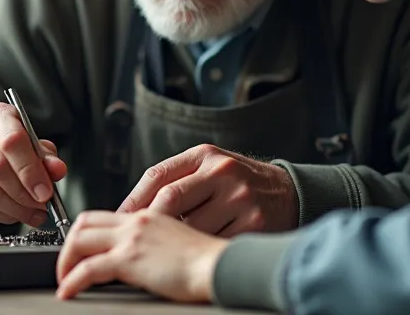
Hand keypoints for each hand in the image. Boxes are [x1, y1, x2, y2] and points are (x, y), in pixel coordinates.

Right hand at [0, 102, 67, 225]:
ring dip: (14, 209)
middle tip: (42, 206)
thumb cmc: (11, 143)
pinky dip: (0, 215)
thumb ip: (47, 157)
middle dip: (24, 194)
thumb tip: (58, 171)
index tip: (45, 192)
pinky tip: (14, 214)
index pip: (12, 141)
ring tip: (33, 214)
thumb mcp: (32, 142)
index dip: (30, 170)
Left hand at [55, 209, 227, 301]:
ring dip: (65, 262)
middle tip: (66, 264)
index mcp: (149, 214)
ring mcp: (132, 236)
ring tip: (64, 280)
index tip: (81, 251)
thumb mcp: (180, 239)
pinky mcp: (130, 258)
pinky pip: (88, 268)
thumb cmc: (209, 259)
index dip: (87, 233)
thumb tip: (142, 257)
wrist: (221, 265)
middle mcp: (137, 220)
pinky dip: (72, 280)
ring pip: (80, 240)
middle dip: (68, 243)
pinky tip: (69, 291)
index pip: (105, 215)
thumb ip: (157, 240)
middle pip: (86, 221)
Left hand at [118, 144, 297, 236]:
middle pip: (170, 200)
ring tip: (170, 247)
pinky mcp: (254, 224)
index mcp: (206, 155)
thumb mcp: (210, 167)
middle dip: (150, 223)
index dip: (134, 200)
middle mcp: (223, 172)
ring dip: (176, 241)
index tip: (121, 220)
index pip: (158, 175)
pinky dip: (200, 252)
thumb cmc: (238, 183)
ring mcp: (240, 198)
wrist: (288, 192)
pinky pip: (214, 243)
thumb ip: (177, 180)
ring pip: (190, 227)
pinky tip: (198, 253)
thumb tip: (133, 211)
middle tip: (137, 240)